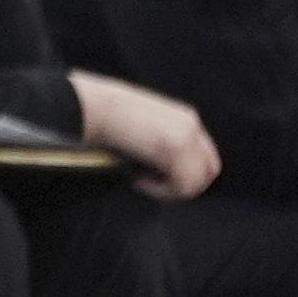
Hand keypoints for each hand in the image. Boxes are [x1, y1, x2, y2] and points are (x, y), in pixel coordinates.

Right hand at [71, 70, 219, 199]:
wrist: (88, 105)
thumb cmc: (102, 117)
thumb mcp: (141, 127)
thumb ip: (159, 143)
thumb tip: (161, 170)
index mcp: (184, 118)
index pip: (205, 157)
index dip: (184, 174)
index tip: (154, 176)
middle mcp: (191, 125)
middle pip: (209, 171)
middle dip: (183, 185)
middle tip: (151, 184)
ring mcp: (186, 136)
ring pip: (196, 182)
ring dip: (169, 190)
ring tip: (139, 180)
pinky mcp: (175, 148)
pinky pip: (182, 186)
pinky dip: (160, 191)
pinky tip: (137, 179)